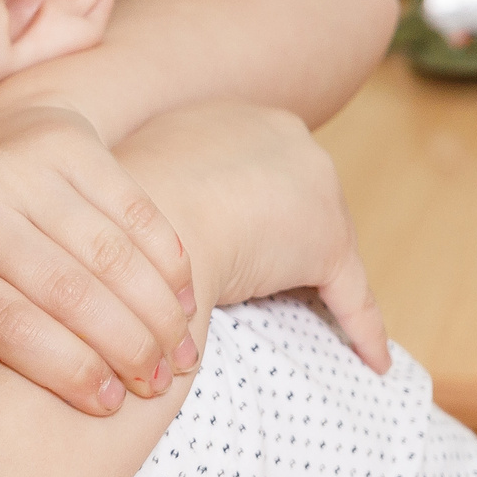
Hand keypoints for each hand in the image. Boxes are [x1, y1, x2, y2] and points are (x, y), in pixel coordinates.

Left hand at [0, 102, 194, 416]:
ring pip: (108, 253)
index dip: (63, 369)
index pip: (5, 325)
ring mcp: (20, 167)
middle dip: (123, 348)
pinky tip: (187, 302)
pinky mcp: (69, 142)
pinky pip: (134, 210)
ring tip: (179, 356)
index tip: (107, 406)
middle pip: (64, 291)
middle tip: (155, 386)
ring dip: (156, 312)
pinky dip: (168, 261)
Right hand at [117, 104, 389, 372]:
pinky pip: (350, 294)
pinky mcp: (326, 241)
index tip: (238, 240)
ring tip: (313, 322)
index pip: (252, 169)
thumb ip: (134, 202)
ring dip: (319, 286)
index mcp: (225, 116)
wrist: (125, 237)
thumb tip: (110, 231)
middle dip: (288, 242)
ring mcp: (310, 183)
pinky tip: (373, 360)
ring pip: (327, 243)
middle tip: (276, 289)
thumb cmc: (103, 221)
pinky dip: (361, 327)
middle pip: (297, 199)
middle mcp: (278, 132)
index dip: (245, 210)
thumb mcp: (117, 192)